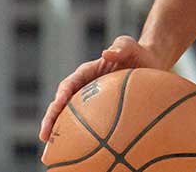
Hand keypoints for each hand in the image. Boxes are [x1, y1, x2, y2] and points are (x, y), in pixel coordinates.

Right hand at [38, 35, 164, 141]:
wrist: (150, 62)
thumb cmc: (138, 52)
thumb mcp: (129, 45)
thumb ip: (120, 47)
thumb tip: (106, 53)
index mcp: (88, 71)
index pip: (70, 83)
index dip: (62, 95)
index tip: (57, 106)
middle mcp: (85, 86)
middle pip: (63, 104)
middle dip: (51, 119)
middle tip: (45, 136)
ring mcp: (91, 99)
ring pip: (71, 116)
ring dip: (60, 131)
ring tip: (53, 149)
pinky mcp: (100, 110)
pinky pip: (89, 123)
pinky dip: (80, 136)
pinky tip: (79, 151)